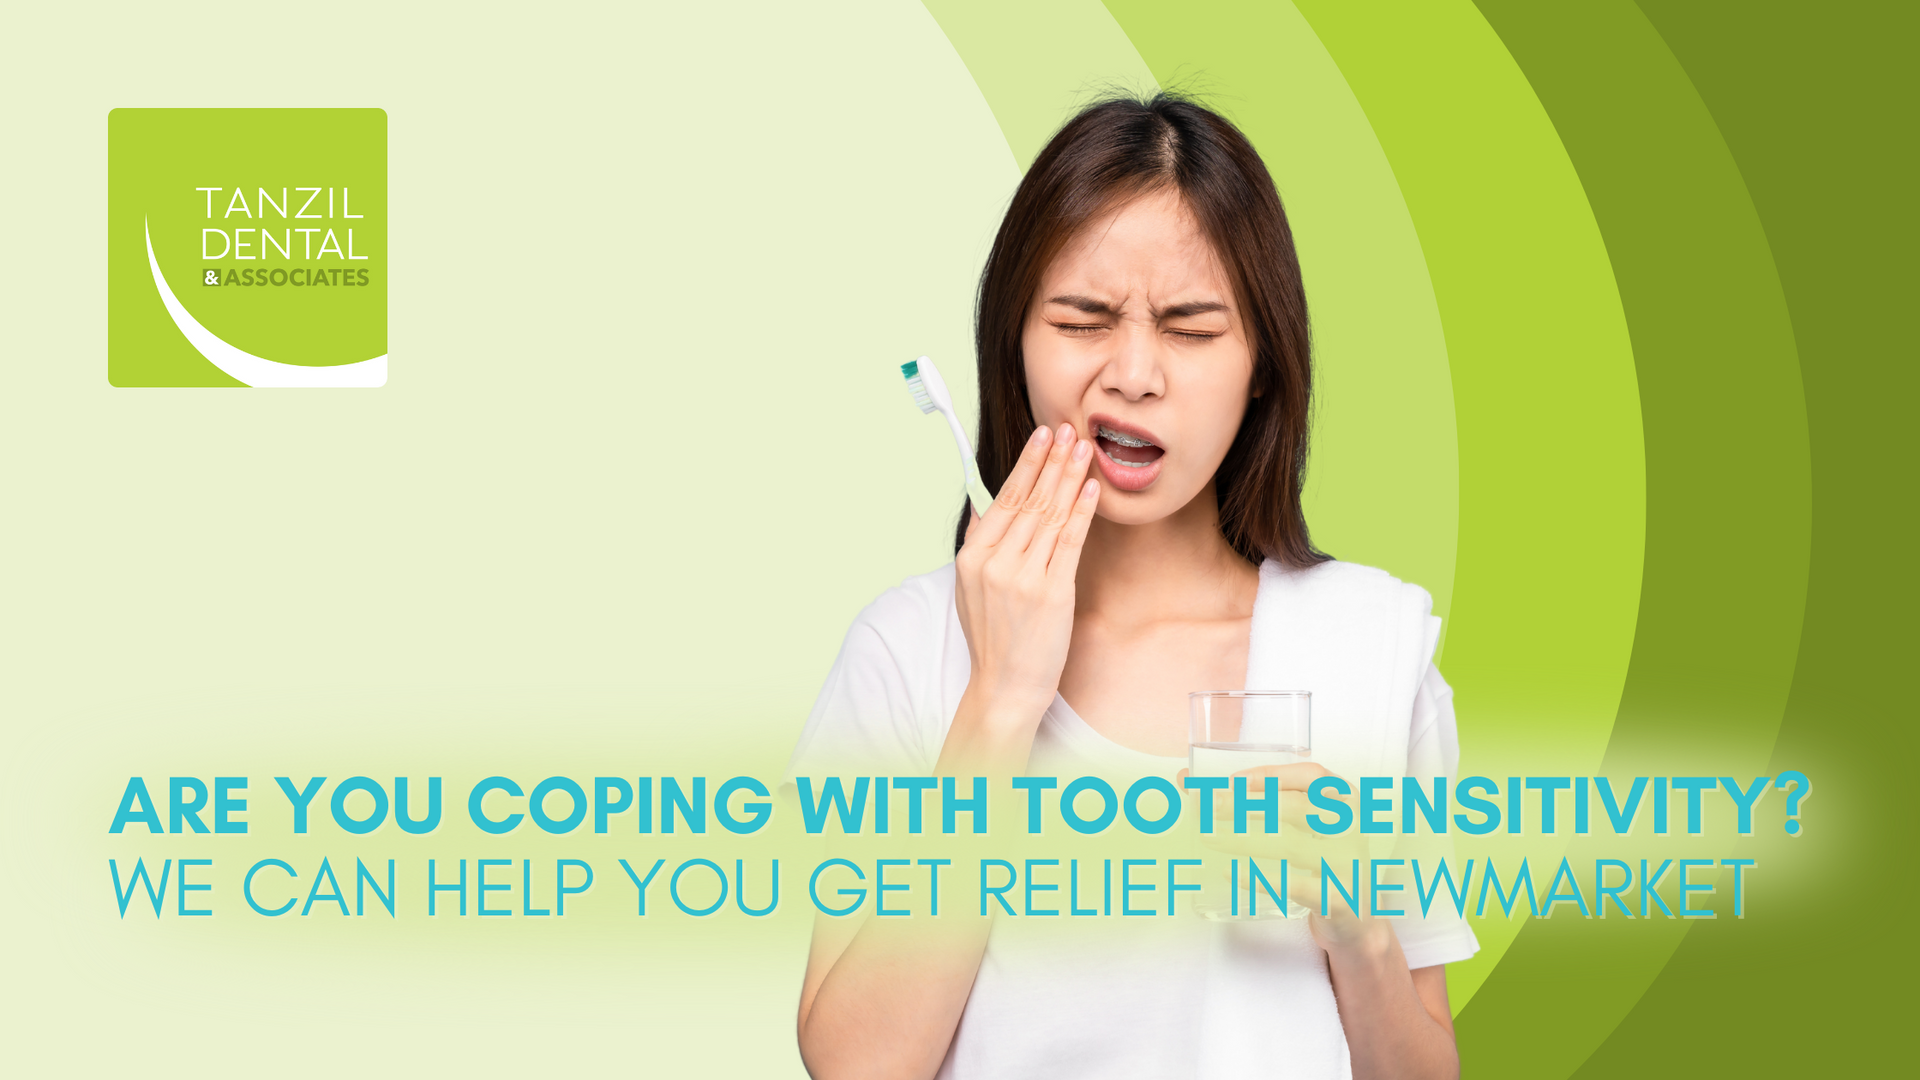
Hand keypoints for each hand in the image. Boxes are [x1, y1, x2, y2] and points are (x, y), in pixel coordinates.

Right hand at [950, 422, 1098, 738]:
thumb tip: (981, 509)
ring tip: (1084, 449)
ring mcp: (1022, 577)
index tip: (1042, 437)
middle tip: (1068, 429)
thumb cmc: (992, 639)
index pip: (1003, 499)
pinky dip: (1081, 512)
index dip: (1026, 465)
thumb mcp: (968, 590)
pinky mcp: (1051, 592)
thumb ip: (976, 546)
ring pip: (1050, 516)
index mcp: (972, 557)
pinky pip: (1069, 542)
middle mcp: (995, 563)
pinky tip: (1090, 488)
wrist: (1004, 686)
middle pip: (1028, 500)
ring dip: (1069, 477)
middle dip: (1051, 461)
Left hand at [1193, 761, 1391, 955]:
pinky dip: (1263, 880)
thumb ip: (1261, 802)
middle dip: (1250, 804)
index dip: (1272, 775)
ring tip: (1210, 837)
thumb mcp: (1305, 827)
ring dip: (1246, 840)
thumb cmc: (1321, 861)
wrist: (1358, 920)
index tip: (1233, 781)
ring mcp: (1348, 864)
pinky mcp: (1339, 899)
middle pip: (1299, 807)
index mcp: (1346, 803)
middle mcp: (1352, 829)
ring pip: (1293, 846)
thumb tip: (1187, 781)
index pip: (1312, 776)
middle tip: (1211, 806)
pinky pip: (1298, 887)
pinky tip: (1234, 876)